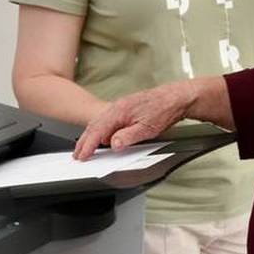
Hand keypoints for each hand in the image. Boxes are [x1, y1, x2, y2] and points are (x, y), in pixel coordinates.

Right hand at [73, 82, 193, 158]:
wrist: (175, 97)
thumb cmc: (163, 110)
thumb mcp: (147, 128)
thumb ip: (128, 136)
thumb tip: (113, 144)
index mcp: (119, 111)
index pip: (98, 130)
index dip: (88, 145)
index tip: (82, 155)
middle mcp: (117, 107)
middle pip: (94, 126)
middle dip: (84, 141)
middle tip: (77, 155)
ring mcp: (120, 107)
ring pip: (99, 122)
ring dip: (90, 136)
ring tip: (84, 148)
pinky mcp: (125, 108)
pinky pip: (106, 120)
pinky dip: (99, 130)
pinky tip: (102, 138)